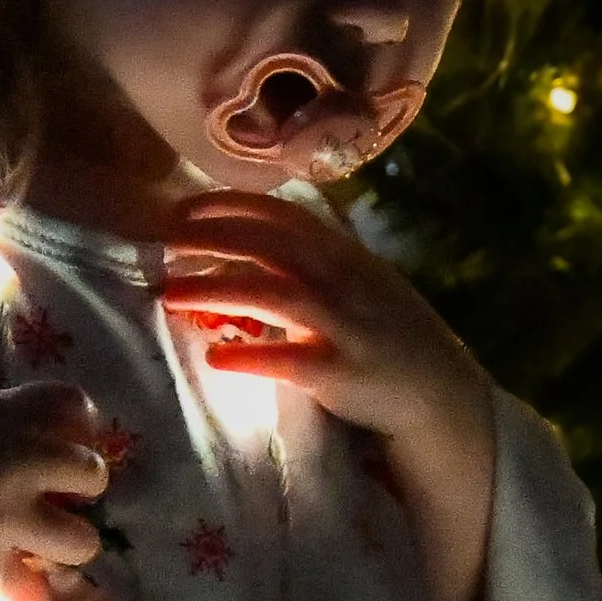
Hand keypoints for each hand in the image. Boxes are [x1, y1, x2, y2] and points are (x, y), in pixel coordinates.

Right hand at [0, 381, 109, 600]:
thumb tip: (21, 430)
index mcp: (10, 415)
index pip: (78, 406)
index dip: (78, 424)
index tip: (64, 438)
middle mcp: (22, 463)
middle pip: (93, 473)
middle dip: (79, 485)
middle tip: (52, 494)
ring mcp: (8, 517)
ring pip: (83, 540)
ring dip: (65, 541)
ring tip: (39, 542)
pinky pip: (32, 591)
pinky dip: (23, 591)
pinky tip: (8, 582)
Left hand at [157, 191, 496, 600]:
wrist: (438, 394)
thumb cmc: (390, 337)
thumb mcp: (361, 283)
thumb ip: (316, 259)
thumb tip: (252, 240)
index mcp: (345, 255)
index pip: (284, 213)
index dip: (232, 205)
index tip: (185, 207)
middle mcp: (343, 281)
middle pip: (269, 245)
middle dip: (212, 238)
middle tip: (163, 240)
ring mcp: (343, 326)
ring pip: (272, 295)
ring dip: (215, 290)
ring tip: (170, 294)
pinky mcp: (339, 373)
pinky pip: (287, 361)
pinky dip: (249, 355)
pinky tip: (214, 357)